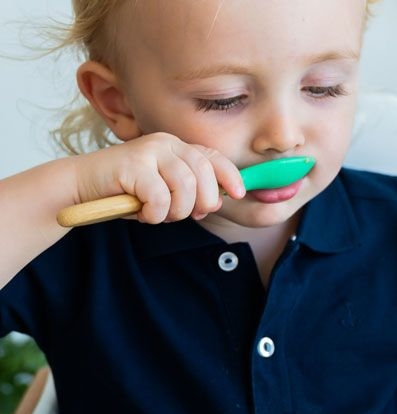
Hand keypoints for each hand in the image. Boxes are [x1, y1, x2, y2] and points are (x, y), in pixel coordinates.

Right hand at [73, 133, 244, 223]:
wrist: (84, 187)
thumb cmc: (128, 192)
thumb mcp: (166, 192)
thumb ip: (191, 194)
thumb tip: (217, 201)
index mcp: (177, 148)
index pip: (212, 157)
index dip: (230, 175)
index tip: (239, 193)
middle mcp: (165, 144)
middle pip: (203, 174)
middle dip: (200, 203)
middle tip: (180, 214)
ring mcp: (148, 151)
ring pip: (185, 187)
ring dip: (175, 211)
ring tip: (157, 214)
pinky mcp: (132, 164)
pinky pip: (160, 197)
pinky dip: (155, 214)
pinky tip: (142, 213)